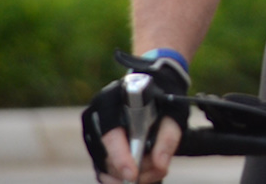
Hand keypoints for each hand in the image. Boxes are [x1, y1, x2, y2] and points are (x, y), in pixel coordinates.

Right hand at [82, 56, 190, 183]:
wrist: (152, 90)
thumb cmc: (162, 99)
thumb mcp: (173, 113)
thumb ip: (169, 138)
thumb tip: (160, 165)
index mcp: (111, 102)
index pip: (110, 135)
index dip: (121, 158)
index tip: (133, 175)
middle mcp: (95, 118)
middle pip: (107, 157)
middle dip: (134, 170)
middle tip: (159, 170)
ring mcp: (92, 134)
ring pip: (105, 168)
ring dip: (129, 176)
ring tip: (154, 170)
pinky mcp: (96, 148)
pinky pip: (103, 171)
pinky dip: (120, 177)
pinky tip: (139, 175)